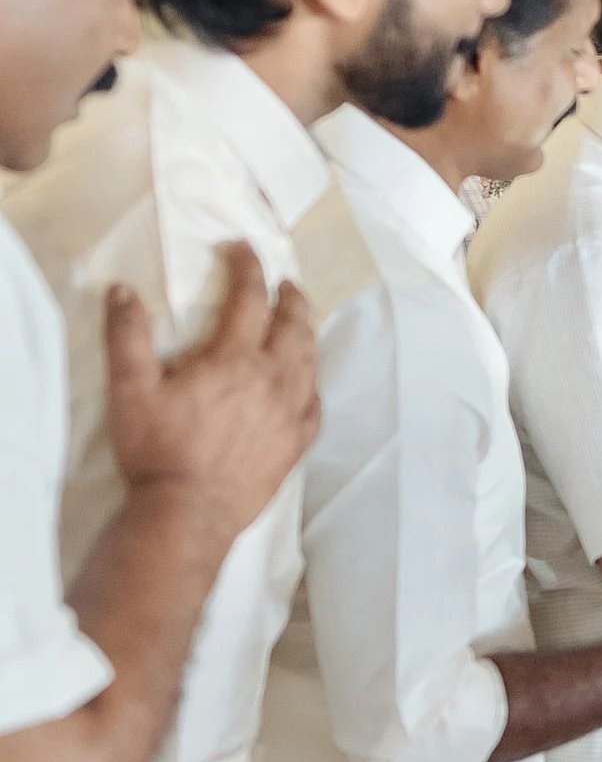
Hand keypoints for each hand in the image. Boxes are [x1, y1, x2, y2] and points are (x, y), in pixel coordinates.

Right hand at [105, 241, 318, 541]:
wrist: (190, 512)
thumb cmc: (158, 450)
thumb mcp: (130, 389)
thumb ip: (128, 336)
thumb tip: (124, 291)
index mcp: (235, 360)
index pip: (250, 299)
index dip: (249, 268)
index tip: (243, 249)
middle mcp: (273, 381)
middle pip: (294, 327)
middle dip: (292, 298)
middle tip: (287, 284)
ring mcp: (291, 415)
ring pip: (310, 362)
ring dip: (306, 334)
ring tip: (300, 322)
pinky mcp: (296, 446)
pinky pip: (316, 406)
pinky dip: (314, 383)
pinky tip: (309, 383)